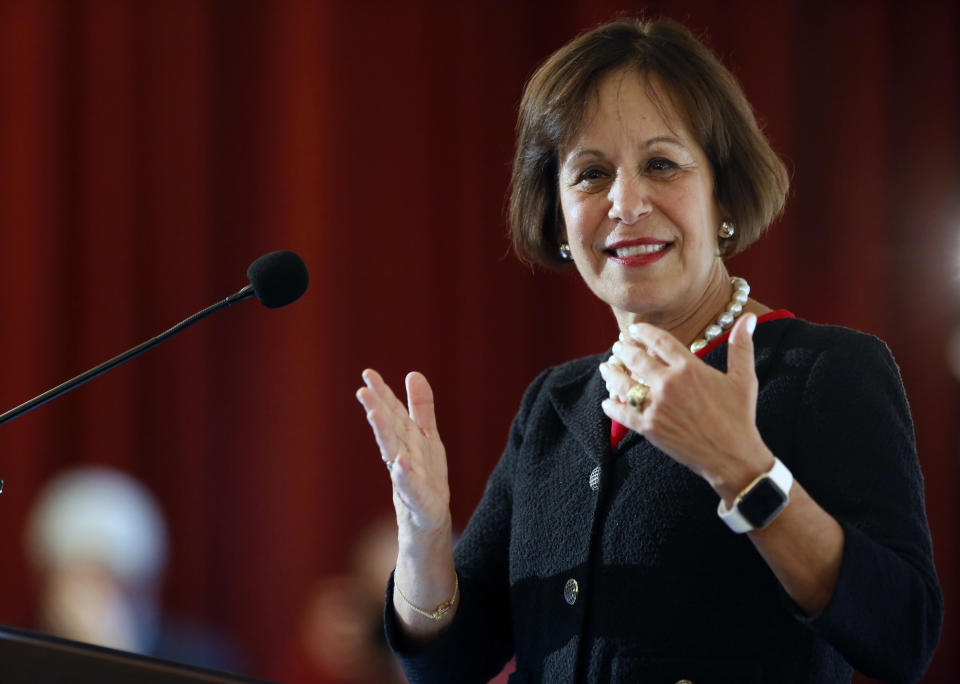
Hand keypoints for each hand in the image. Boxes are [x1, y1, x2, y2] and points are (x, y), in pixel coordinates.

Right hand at [356, 370, 450, 536]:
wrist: (429, 520)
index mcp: (406, 439)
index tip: (368, 373)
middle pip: (390, 429)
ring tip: (374, 415)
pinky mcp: (417, 499)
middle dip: (377, 409)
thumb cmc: (425, 476)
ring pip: (394, 452)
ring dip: (384, 434)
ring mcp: (408, 477)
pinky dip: (405, 474)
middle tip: (363, 390)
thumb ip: (420, 407)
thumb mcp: (427, 437)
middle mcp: (403, 455)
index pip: (393, 412)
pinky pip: (411, 485)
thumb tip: (413, 373)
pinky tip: (401, 462)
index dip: (382, 393)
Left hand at [599, 314, 772, 499]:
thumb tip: (749, 317)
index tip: (635, 329)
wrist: (732, 456)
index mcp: (689, 368)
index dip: (644, 332)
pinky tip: (606, 401)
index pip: (659, 341)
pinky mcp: (648, 427)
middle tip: (618, 347)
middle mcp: (668, 383)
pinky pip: (622, 413)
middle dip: (624, 350)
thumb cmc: (739, 417)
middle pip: (636, 359)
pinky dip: (611, 406)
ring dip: (612, 373)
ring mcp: (656, 406)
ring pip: (623, 384)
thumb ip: (741, 346)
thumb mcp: (743, 379)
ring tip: (606, 367)